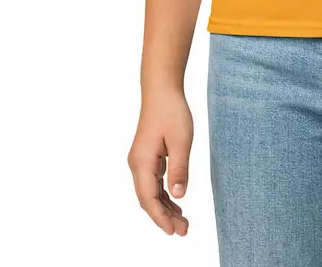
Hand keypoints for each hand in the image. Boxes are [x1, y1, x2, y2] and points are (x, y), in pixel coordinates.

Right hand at [127, 88, 192, 235]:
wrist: (161, 90)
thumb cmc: (172, 111)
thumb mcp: (181, 140)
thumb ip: (179, 168)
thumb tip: (179, 196)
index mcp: (142, 162)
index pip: (149, 199)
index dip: (160, 218)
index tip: (173, 231)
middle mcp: (137, 165)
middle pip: (148, 200)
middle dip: (164, 217)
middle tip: (184, 230)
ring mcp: (141, 161)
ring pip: (150, 193)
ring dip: (165, 208)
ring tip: (182, 222)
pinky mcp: (147, 157)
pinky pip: (153, 183)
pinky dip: (164, 195)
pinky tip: (176, 203)